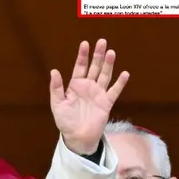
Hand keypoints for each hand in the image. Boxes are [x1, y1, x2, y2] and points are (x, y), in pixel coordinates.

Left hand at [49, 39, 129, 154]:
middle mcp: (88, 86)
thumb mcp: (57, 104)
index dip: (82, 56)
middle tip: (102, 41)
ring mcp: (98, 93)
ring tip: (111, 52)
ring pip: (105, 75)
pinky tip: (124, 73)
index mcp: (75, 85)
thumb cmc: (65, 120)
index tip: (85, 43)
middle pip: (94, 67)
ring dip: (108, 64)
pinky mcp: (106, 103)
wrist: (77, 137)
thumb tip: (54, 71)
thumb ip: (56, 88)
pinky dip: (120, 83)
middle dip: (98, 55)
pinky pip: (114, 91)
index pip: (80, 67)